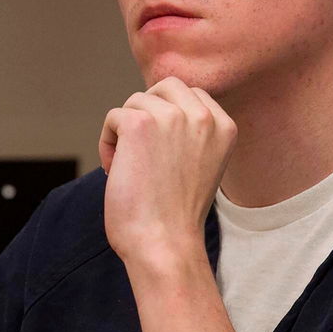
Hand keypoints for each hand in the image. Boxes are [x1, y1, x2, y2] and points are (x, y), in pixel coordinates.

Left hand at [99, 76, 236, 267]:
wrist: (164, 244)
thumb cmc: (176, 215)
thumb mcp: (200, 164)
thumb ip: (191, 133)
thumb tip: (157, 105)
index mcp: (224, 126)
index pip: (191, 94)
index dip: (168, 116)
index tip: (162, 151)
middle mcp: (203, 116)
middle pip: (164, 87)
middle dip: (147, 111)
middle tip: (141, 150)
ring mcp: (172, 117)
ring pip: (135, 102)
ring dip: (125, 132)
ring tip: (131, 168)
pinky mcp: (139, 123)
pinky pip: (113, 117)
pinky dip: (107, 143)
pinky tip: (116, 170)